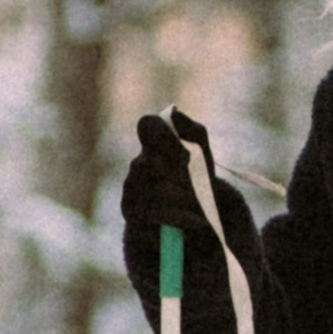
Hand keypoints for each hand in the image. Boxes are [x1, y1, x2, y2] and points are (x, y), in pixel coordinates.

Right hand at [122, 109, 219, 237]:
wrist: (195, 217)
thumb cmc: (198, 179)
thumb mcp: (202, 154)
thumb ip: (193, 131)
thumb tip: (172, 112)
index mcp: (153, 143)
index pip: (147, 125)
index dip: (166, 139)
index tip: (187, 157)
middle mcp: (138, 163)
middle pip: (154, 162)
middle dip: (181, 175)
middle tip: (197, 185)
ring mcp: (130, 187)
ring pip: (158, 189)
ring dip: (185, 198)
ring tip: (200, 205)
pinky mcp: (130, 211)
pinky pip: (156, 212)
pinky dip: (182, 216)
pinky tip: (198, 221)